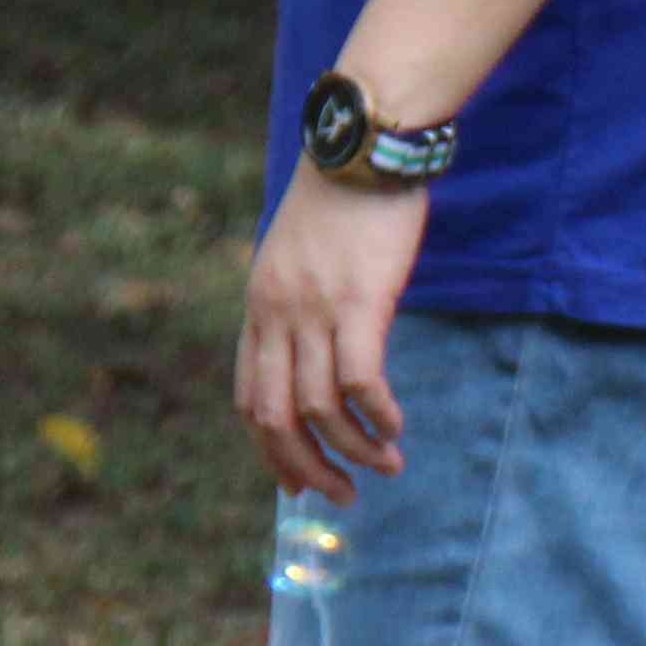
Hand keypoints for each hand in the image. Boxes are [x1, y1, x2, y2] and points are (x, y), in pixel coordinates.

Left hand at [236, 175, 424, 502]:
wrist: (363, 149)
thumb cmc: (344, 202)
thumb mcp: (302, 259)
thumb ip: (300, 306)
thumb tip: (321, 350)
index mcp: (259, 308)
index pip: (250, 399)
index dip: (272, 452)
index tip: (301, 483)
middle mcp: (276, 315)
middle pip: (274, 417)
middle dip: (306, 468)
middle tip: (342, 496)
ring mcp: (313, 309)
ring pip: (318, 408)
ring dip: (353, 450)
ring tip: (387, 466)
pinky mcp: (358, 302)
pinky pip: (358, 380)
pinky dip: (376, 415)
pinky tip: (395, 427)